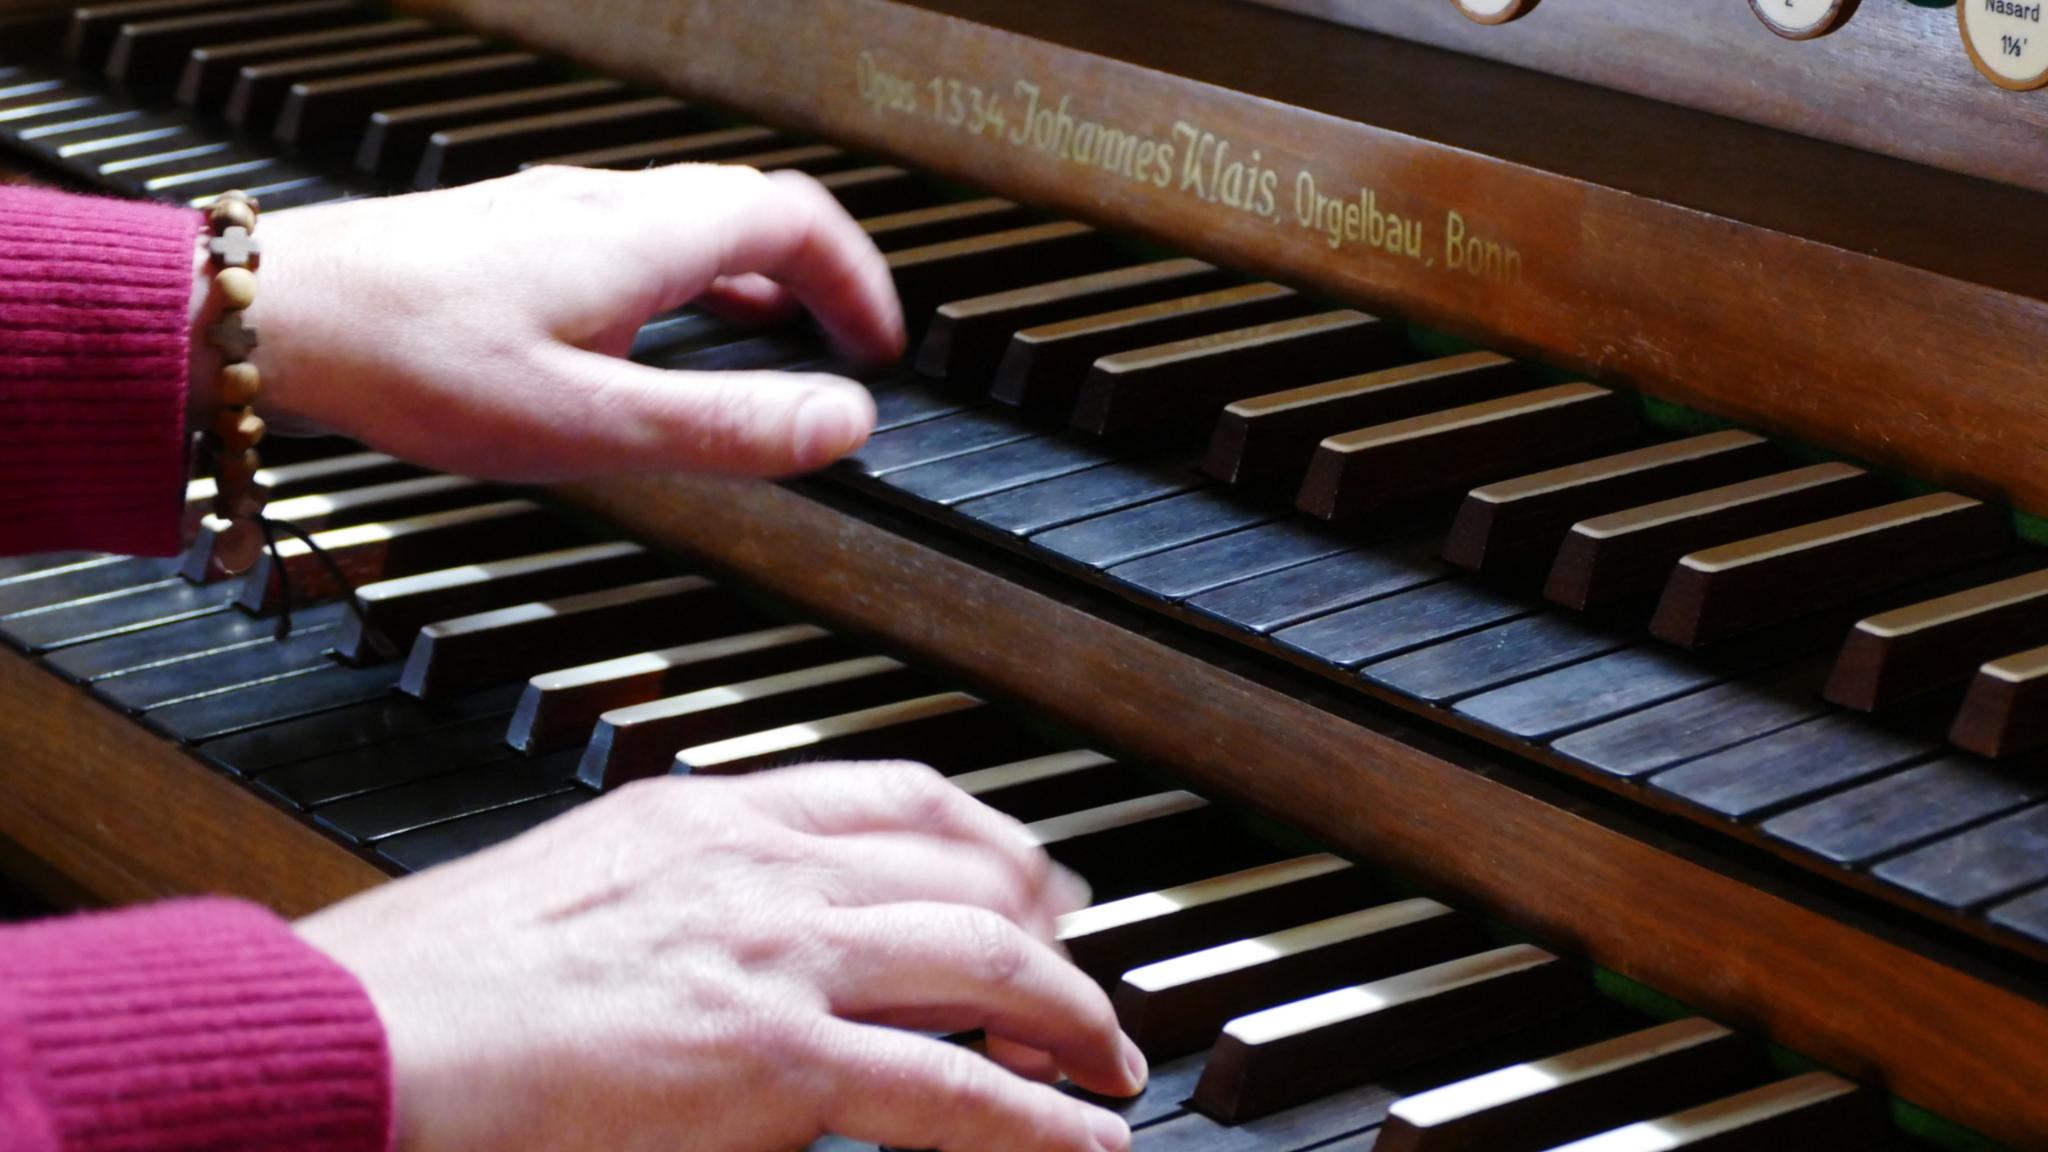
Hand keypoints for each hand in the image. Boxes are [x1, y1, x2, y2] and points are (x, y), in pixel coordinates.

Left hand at [196, 164, 903, 479]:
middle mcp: (604, 207)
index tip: (880, 345)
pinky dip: (681, 282)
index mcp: (645, 238)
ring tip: (770, 338)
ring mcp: (552, 215)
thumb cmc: (409, 361)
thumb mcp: (589, 419)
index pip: (797, 224)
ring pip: (687, 221)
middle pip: (750, 212)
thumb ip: (725, 426)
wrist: (269, 317)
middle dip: (815, 276)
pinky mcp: (508, 238)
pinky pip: (630, 240)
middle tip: (842, 341)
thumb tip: (841, 424)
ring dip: (749, 277)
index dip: (857, 281)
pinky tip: (649, 335)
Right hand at [296, 763, 1146, 1151]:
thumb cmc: (430, 983)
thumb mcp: (571, 890)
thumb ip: (674, 899)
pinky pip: (953, 1091)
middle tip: (1085, 963)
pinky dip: (1040, 1120)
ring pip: (983, 960)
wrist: (366, 1037)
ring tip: (1108, 1056)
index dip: (982, 836)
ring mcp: (775, 955)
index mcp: (704, 813)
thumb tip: (725, 944)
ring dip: (1068, 1011)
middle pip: (962, 866)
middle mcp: (759, 864)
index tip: (1021, 870)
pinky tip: (1084, 1137)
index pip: (890, 796)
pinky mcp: (774, 1061)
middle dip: (1049, 915)